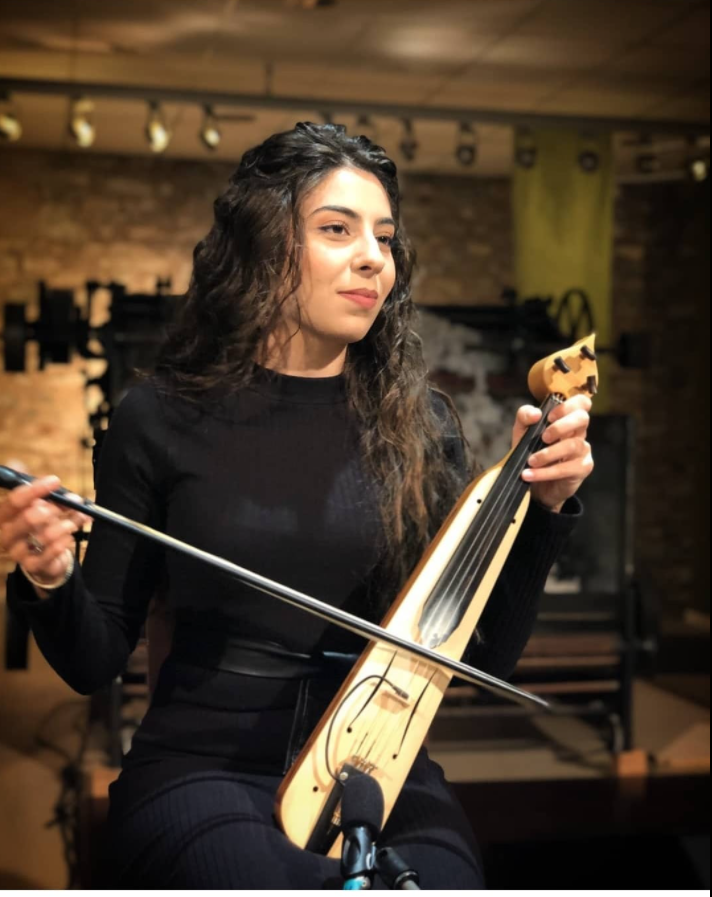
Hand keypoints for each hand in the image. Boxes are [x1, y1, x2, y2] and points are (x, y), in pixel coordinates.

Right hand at [0, 460, 90, 586]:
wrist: (44, 557)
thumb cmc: (39, 524)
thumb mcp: (34, 502)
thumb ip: (30, 487)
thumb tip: (16, 462)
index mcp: (3, 516)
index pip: (15, 500)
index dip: (35, 489)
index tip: (55, 481)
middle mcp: (6, 534)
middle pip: (29, 517)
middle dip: (54, 507)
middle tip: (71, 502)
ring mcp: (18, 552)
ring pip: (46, 534)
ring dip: (67, 523)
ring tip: (77, 519)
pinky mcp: (33, 565)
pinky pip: (52, 552)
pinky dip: (65, 541)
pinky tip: (70, 535)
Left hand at [512, 396, 593, 511]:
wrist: (536, 484)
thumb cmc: (532, 453)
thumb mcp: (522, 433)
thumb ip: (524, 418)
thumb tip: (536, 413)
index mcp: (566, 419)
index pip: (581, 402)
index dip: (568, 405)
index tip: (549, 416)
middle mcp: (579, 432)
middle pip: (582, 418)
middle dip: (560, 426)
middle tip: (543, 437)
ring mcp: (583, 450)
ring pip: (573, 445)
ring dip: (548, 454)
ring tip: (530, 461)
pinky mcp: (583, 468)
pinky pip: (567, 468)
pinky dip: (546, 472)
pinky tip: (530, 474)